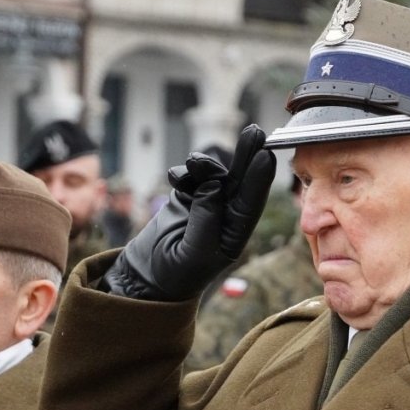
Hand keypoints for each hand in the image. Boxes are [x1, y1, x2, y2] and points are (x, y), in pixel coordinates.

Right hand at [102, 124, 275, 300]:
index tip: (265, 154)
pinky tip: (175, 177)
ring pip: (214, 176)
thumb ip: (206, 219)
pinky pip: (191, 178)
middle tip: (255, 131)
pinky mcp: (187, 199)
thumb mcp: (193, 252)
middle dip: (246, 156)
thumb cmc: (174, 275)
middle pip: (240, 182)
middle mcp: (225, 218)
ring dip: (205, 166)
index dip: (258, 178)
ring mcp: (206, 206)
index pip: (251, 202)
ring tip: (193, 163)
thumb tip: (215, 184)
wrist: (145, 278)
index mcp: (235, 234)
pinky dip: (184, 173)